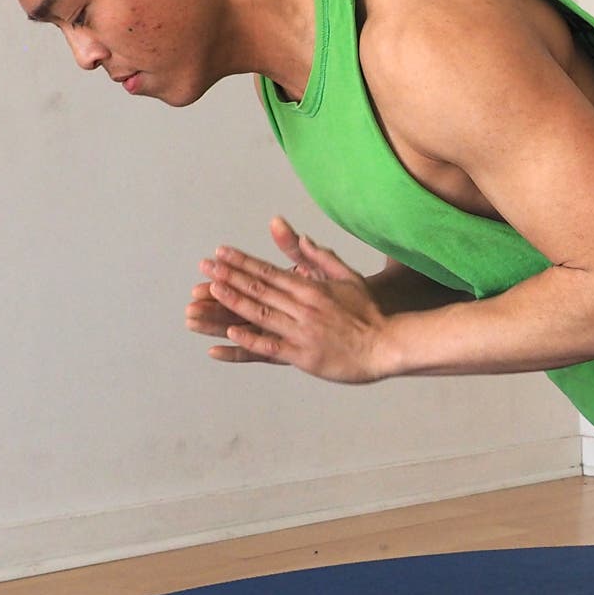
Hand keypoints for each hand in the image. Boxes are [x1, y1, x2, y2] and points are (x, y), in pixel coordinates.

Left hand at [186, 217, 390, 382]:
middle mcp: (303, 307)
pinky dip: (251, 339)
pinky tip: (231, 332)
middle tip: (205, 266)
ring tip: (210, 291)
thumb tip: (303, 238)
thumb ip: (322, 258)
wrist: (388, 345)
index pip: (269, 271)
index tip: (221, 253)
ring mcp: (302, 332)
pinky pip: (272, 347)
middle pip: (260, 289)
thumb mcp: (348, 278)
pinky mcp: (304, 356)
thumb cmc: (369, 313)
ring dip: (233, 301)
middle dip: (229, 276)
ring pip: (261, 314)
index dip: (242, 262)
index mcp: (311, 288)